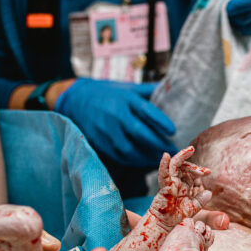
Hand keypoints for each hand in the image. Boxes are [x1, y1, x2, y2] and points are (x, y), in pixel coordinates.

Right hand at [54, 79, 177, 166]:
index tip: (173, 131)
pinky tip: (145, 162)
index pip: (145, 110)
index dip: (160, 121)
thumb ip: (150, 91)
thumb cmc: (110, 94)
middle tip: (174, 150)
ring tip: (161, 158)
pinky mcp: (100, 142)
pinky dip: (134, 161)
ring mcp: (106, 130)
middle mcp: (116, 114)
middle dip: (158, 144)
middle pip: (139, 132)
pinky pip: (119, 156)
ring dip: (147, 156)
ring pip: (129, 148)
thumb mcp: (128, 88)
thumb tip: (174, 88)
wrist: (77, 100)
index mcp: (126, 98)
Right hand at [149, 147, 211, 228]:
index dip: (200, 171)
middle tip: (204, 171)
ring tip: (190, 150)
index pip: (191, 173)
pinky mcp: (163, 187)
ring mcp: (169, 183)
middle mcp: (176, 181)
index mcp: (184, 185)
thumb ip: (201, 200)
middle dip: (194, 165)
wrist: (165, 224)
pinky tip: (166, 155)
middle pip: (184, 167)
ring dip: (182, 156)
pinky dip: (164, 164)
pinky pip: (163, 174)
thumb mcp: (193, 207)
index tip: (209, 172)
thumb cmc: (177, 216)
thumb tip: (209, 193)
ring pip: (175, 165)